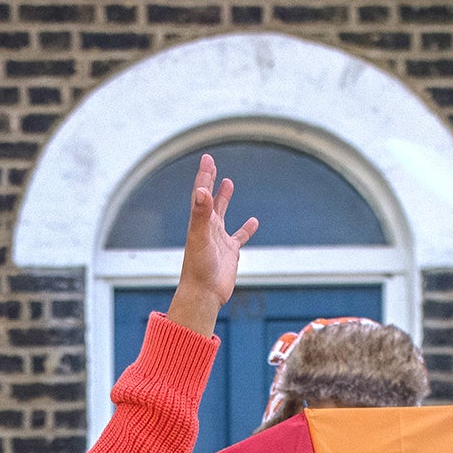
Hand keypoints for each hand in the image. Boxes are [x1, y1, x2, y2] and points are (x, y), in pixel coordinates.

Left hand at [166, 154, 257, 337]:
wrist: (203, 294)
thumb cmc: (198, 268)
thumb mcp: (200, 237)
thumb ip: (201, 213)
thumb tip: (202, 191)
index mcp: (199, 222)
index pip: (201, 193)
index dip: (204, 175)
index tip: (207, 158)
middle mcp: (208, 228)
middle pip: (209, 199)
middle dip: (210, 180)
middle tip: (212, 164)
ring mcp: (219, 240)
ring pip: (222, 215)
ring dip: (224, 199)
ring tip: (228, 183)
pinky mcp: (230, 253)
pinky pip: (239, 237)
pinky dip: (246, 229)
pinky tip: (254, 222)